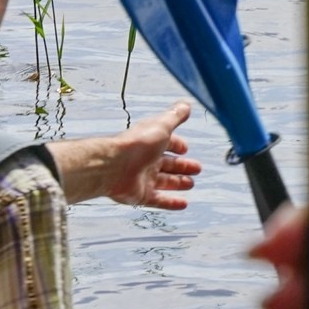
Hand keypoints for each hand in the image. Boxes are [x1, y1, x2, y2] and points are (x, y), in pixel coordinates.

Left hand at [50, 102, 200, 207]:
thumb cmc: (137, 144)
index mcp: (151, 143)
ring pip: (165, 182)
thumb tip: (186, 104)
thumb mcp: (162, 125)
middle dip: (182, 166)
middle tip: (196, 168)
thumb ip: (175, 116)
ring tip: (191, 183)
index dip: (178, 145)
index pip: (168, 144)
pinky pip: (158, 200)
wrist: (112, 166)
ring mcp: (143, 179)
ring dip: (178, 183)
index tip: (186, 148)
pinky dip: (171, 203)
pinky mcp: (141, 195)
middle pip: (168, 164)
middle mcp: (147, 161)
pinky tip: (183, 204)